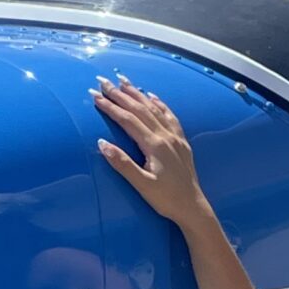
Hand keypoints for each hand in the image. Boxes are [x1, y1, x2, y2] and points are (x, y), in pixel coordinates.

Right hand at [94, 75, 204, 223]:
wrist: (193, 208)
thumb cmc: (167, 199)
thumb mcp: (142, 185)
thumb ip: (122, 163)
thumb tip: (102, 143)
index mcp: (154, 145)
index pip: (128, 119)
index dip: (110, 106)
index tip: (95, 96)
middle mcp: (166, 136)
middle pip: (140, 109)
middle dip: (120, 93)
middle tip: (103, 81)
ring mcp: (176, 138)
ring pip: (154, 108)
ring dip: (138, 93)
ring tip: (123, 81)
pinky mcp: (182, 142)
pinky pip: (170, 116)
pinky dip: (160, 104)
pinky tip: (153, 97)